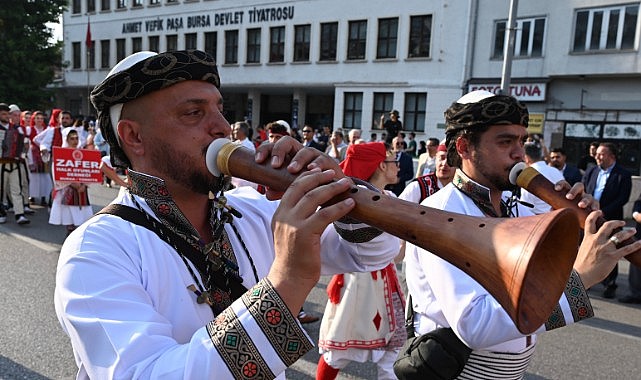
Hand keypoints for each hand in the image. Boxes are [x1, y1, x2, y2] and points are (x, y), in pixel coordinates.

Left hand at [255, 136, 344, 198]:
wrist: (331, 196)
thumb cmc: (308, 189)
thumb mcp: (291, 189)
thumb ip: (279, 189)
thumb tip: (267, 193)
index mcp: (287, 156)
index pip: (273, 147)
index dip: (265, 150)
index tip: (258, 161)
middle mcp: (300, 153)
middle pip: (287, 141)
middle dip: (279, 150)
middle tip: (275, 165)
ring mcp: (315, 156)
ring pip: (305, 150)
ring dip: (298, 159)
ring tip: (292, 169)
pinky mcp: (329, 163)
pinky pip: (322, 160)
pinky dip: (317, 164)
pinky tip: (312, 170)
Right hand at [268, 169, 354, 313]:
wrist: (289, 279)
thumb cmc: (294, 258)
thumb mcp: (290, 233)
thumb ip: (297, 218)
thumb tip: (314, 205)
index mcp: (279, 214)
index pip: (292, 187)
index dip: (307, 177)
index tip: (320, 171)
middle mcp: (283, 216)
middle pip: (302, 187)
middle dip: (320, 177)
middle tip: (334, 173)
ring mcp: (292, 224)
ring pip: (315, 197)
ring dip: (332, 188)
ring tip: (346, 184)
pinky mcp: (304, 233)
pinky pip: (325, 214)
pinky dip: (339, 207)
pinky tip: (349, 203)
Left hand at [554, 180, 598, 210]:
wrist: (579, 217)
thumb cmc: (566, 211)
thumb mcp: (560, 208)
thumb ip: (556, 208)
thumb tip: (551, 210)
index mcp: (569, 191)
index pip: (564, 184)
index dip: (560, 184)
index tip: (556, 189)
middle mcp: (579, 192)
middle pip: (579, 186)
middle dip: (574, 190)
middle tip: (568, 197)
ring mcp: (587, 198)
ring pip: (588, 196)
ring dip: (585, 200)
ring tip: (581, 205)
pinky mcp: (594, 204)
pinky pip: (596, 203)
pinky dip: (595, 206)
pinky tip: (594, 210)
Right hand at [574, 210, 640, 287]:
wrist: (580, 276)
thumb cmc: (579, 266)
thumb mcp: (580, 250)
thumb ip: (584, 245)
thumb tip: (582, 244)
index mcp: (587, 238)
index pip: (590, 221)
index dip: (595, 214)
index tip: (600, 212)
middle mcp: (596, 240)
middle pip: (608, 225)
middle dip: (617, 222)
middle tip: (622, 222)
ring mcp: (605, 248)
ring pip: (619, 235)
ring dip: (628, 231)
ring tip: (633, 230)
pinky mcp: (612, 256)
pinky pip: (627, 249)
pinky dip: (635, 245)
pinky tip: (640, 243)